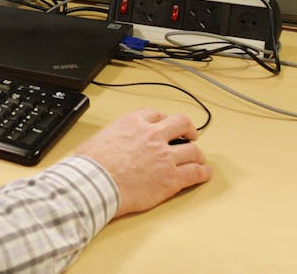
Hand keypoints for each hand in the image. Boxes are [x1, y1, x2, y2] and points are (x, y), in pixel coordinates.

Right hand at [75, 108, 211, 217]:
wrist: (96, 183)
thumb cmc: (92, 164)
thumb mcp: (99, 137)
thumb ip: (113, 136)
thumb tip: (111, 142)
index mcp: (133, 122)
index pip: (156, 114)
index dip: (163, 121)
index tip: (164, 127)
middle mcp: (152, 135)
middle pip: (182, 123)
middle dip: (188, 129)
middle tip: (190, 136)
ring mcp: (165, 156)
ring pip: (194, 150)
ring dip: (197, 154)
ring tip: (198, 159)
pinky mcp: (171, 178)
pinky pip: (196, 172)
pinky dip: (203, 173)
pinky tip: (204, 174)